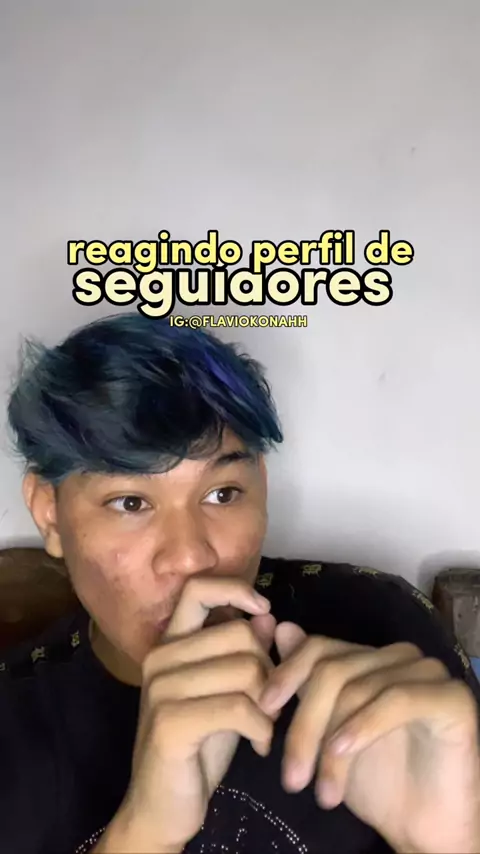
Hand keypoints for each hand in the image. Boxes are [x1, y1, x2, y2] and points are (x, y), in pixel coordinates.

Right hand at [101, 577, 276, 853]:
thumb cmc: (198, 747)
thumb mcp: (226, 693)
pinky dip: (262, 728)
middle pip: (240, 635)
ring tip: (266, 727)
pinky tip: (261, 746)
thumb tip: (268, 615)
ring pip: (246, 669)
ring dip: (270, 703)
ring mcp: (161, 688)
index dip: (235, 589)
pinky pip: (240, 706)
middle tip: (270, 703)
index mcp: (170, 644)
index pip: (198, 589)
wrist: (162, 807)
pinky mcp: (171, 721)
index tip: (264, 610)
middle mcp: (160, 658)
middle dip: (270, 669)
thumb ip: (243, 653)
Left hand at [259, 622, 479, 853]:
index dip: (286, 674)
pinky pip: (396, 699)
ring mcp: (427, 672)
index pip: (318, 648)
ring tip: (321, 793)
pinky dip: (362, 726)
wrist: (424, 830)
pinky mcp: (451, 697)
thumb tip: (282, 629)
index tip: (262, 711)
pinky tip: (342, 752)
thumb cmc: (375, 783)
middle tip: (290, 778)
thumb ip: (307, 683)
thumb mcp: (327, 733)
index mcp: (369, 658)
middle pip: (332, 670)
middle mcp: (399, 656)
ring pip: (357, 689)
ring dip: (330, 747)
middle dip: (304, 725)